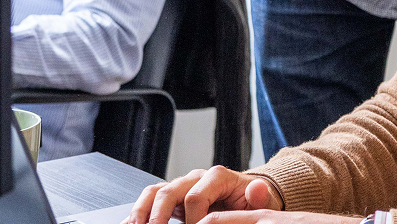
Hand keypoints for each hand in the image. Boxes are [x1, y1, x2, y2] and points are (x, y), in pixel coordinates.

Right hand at [124, 167, 278, 223]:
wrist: (244, 198)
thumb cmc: (249, 202)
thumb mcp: (259, 200)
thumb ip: (258, 195)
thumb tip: (257, 188)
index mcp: (217, 177)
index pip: (196, 196)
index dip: (194, 218)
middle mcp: (195, 178)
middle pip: (170, 190)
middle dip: (159, 214)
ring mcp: (181, 188)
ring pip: (154, 192)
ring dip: (141, 212)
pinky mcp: (171, 200)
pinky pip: (149, 201)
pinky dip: (137, 213)